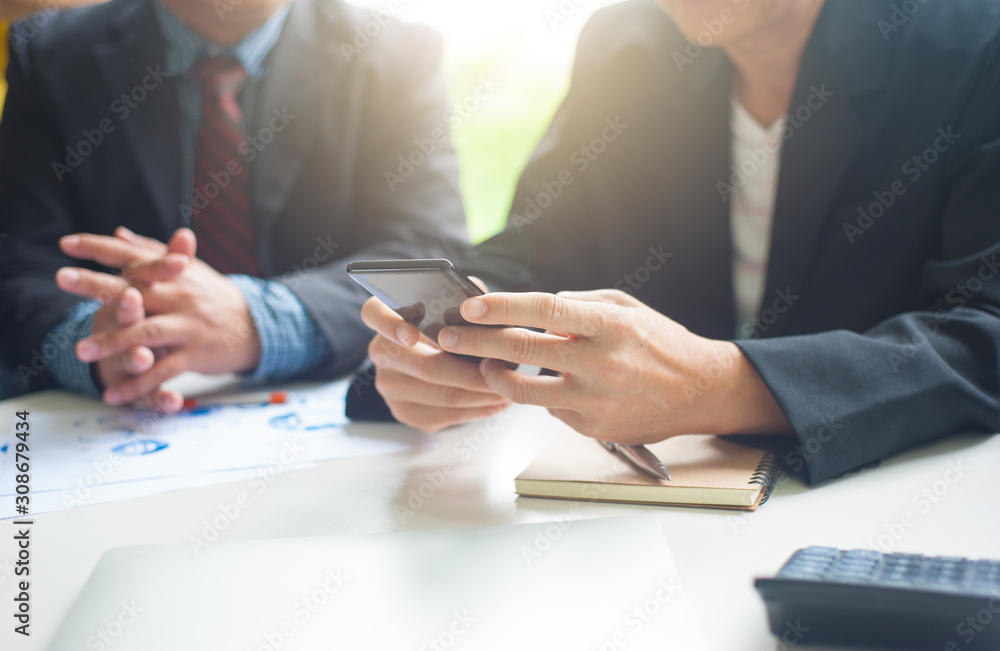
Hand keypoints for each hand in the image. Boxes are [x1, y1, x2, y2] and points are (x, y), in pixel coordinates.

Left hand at [56, 228, 260, 409]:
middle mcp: (180, 297)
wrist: (256, 326)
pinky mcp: (196, 354)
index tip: (66, 244)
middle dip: (96, 285)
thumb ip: (152, 252)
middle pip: (134, 289)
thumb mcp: (189, 271)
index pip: (133, 256)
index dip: (100, 248)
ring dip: (112, 343)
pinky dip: (138, 385)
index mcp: (175, 274)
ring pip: (146, 334)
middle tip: (62, 279)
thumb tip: (118, 233)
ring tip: (80, 352)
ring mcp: (188, 326)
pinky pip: (163, 371)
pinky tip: (113, 395)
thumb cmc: (215, 297)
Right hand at [360, 278, 511, 431]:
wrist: (440, 353)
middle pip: (426, 367)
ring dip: (481, 394)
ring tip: (508, 386)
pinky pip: (446, 416)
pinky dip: (477, 410)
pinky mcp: (405, 411)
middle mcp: (381, 352)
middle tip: (501, 370)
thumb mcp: (455, 299)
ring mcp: (390, 386)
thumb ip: (464, 294)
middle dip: (470, 372)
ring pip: (442, 395)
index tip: (412, 335)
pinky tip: (496, 401)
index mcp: (385, 316)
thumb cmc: (451, 322)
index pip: (374, 314)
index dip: (391, 326)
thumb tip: (484, 306)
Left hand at [432, 289, 791, 443]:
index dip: (501, 308)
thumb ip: (577, 305)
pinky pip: (550, 410)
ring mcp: (595, 401)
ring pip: (524, 392)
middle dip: (475, 344)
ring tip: (485, 366)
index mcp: (609, 326)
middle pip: (521, 352)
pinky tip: (548, 386)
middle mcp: (601, 364)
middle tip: (447, 337)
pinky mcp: (592, 429)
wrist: (700, 391)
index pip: (543, 311)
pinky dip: (541, 395)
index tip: (468, 306)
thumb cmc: (660, 342)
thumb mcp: (624, 307)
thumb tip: (532, 309)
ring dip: (496, 377)